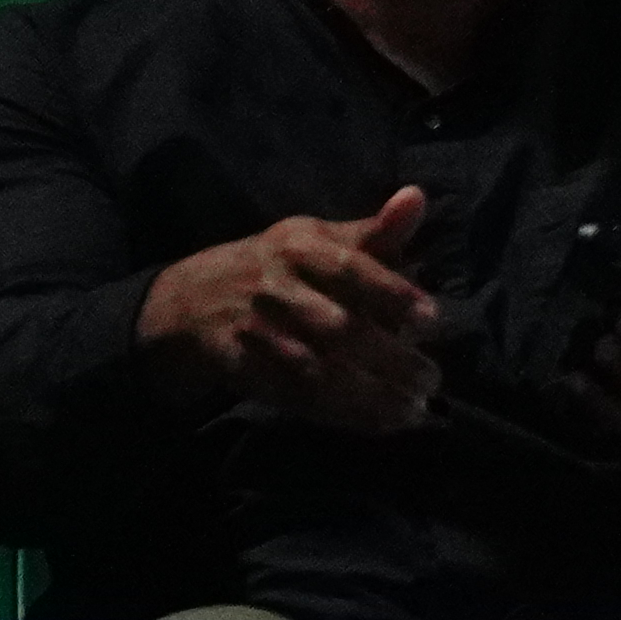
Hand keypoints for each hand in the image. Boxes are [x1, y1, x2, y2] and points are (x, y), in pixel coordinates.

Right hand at [137, 189, 438, 431]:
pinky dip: (337, 413)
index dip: (390, 294)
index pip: (349, 270)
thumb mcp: (317, 238)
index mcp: (298, 247)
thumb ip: (375, 229)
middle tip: (431, 378)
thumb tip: (417, 196)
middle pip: (336, 327)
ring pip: (315, 370)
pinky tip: (378, 423)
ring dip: (366, 394)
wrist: (189, 301)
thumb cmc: (277, 265)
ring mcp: (254, 333)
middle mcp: (275, 290)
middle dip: (386, 356)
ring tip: (413, 409)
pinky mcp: (242, 370)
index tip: (431, 318)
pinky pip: (293, 397)